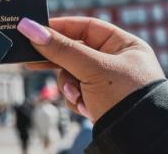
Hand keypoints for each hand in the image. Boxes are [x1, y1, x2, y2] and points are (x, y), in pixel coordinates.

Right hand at [17, 17, 164, 121]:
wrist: (138, 139)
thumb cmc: (125, 96)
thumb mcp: (91, 68)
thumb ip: (60, 48)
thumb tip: (29, 27)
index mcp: (123, 45)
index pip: (86, 27)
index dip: (61, 27)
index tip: (36, 29)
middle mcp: (115, 60)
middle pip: (74, 52)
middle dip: (60, 63)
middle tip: (32, 60)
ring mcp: (106, 81)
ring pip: (70, 74)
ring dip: (69, 86)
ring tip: (77, 96)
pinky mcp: (98, 99)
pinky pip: (75, 91)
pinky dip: (75, 99)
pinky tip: (85, 107)